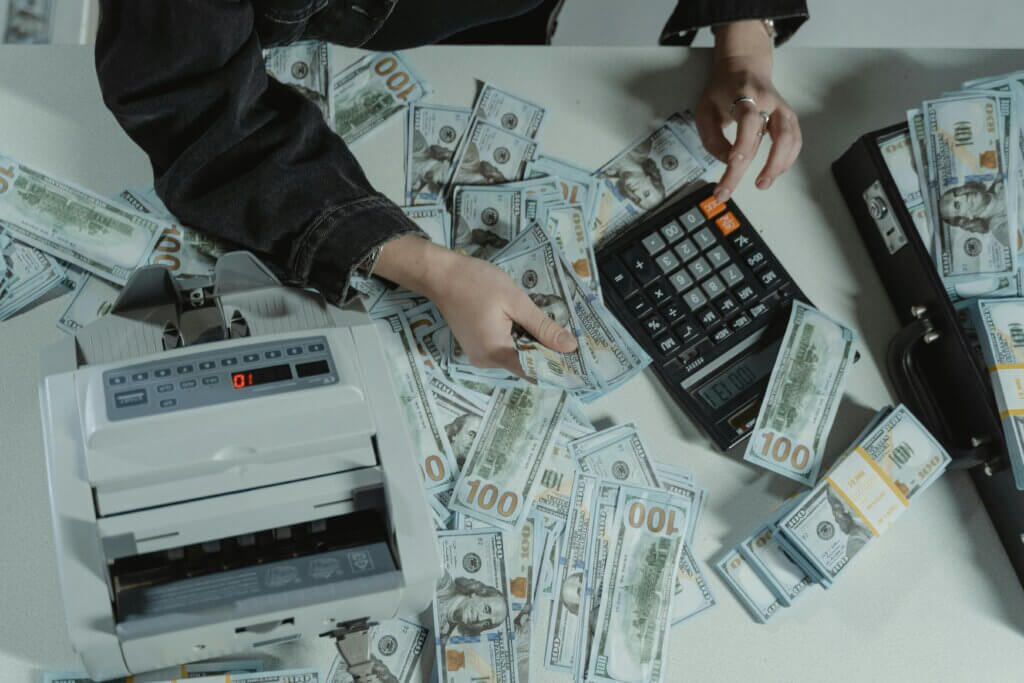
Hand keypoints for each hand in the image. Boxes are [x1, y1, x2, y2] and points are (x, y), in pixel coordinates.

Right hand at [373, 235, 578, 377]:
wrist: (441, 275)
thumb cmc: (478, 283)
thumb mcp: (516, 301)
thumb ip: (543, 327)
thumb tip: (570, 347)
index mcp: (497, 353)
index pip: (534, 371)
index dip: (557, 367)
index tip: (578, 361)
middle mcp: (486, 362)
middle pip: (525, 364)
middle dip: (546, 352)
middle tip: (570, 338)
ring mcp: (479, 356)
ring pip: (515, 356)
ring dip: (531, 344)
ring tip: (550, 327)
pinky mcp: (475, 347)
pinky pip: (503, 349)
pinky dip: (517, 339)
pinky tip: (526, 323)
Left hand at [696, 20, 802, 201]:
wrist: (744, 66)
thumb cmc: (723, 89)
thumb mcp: (705, 109)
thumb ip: (712, 138)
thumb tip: (727, 162)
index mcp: (745, 96)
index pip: (748, 122)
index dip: (743, 144)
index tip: (734, 164)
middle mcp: (770, 102)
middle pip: (778, 134)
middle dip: (769, 164)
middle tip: (755, 185)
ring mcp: (783, 109)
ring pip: (792, 138)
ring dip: (781, 164)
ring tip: (764, 183)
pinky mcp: (789, 118)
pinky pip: (795, 141)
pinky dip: (787, 159)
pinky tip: (775, 172)